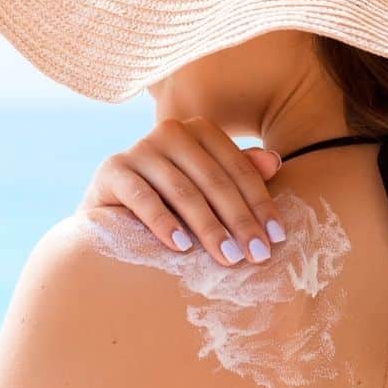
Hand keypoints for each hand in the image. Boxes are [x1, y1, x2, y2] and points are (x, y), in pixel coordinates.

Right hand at [77, 117, 286, 266]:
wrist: (110, 209)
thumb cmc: (169, 198)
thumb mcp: (206, 185)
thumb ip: (237, 173)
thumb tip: (274, 162)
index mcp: (200, 130)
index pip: (238, 168)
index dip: (261, 204)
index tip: (277, 238)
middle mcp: (170, 131)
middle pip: (214, 181)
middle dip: (240, 221)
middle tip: (257, 255)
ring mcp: (139, 149)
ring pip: (183, 191)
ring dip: (209, 228)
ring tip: (228, 257)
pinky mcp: (112, 170)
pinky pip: (143, 198)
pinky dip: (163, 223)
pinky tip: (181, 247)